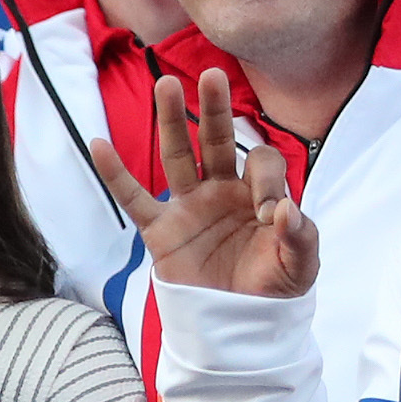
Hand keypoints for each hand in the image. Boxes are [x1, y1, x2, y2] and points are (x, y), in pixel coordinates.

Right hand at [92, 69, 320, 297]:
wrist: (237, 326)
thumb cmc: (272, 291)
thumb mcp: (301, 267)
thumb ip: (301, 237)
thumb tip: (286, 208)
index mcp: (256, 195)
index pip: (260, 164)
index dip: (265, 180)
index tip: (268, 213)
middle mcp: (221, 192)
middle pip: (215, 141)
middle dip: (214, 109)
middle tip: (212, 74)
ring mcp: (188, 208)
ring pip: (177, 157)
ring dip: (171, 122)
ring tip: (166, 85)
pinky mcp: (161, 231)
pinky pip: (134, 198)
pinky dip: (115, 173)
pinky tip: (98, 143)